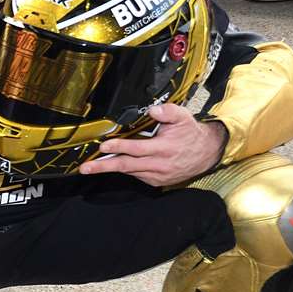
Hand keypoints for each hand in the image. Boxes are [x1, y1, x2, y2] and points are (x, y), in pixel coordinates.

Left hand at [77, 104, 226, 186]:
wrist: (207, 153)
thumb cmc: (191, 134)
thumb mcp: (183, 117)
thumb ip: (168, 111)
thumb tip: (153, 110)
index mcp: (164, 148)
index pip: (137, 149)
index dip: (119, 148)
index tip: (104, 146)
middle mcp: (160, 164)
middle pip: (127, 166)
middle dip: (104, 167)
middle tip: (85, 168)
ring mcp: (157, 175)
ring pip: (129, 172)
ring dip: (110, 169)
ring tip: (91, 167)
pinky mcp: (156, 181)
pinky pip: (136, 175)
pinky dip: (125, 170)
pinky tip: (114, 164)